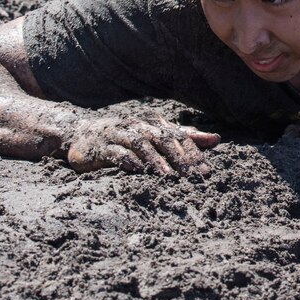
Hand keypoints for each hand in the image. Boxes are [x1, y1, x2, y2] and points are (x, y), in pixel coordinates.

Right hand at [66, 115, 220, 174]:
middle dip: (179, 158)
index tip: (206, 171)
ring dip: (156, 160)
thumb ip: (184, 137)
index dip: (193, 153)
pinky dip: (128, 160)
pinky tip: (138, 170)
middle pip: (163, 139)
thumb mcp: (156, 134)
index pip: (178, 136)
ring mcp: (118, 135)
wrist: (83, 135)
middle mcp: (138, 125)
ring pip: (141, 144)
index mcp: (153, 122)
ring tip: (169, 176)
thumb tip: (216, 139)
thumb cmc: (125, 136)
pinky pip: (116, 152)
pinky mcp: (101, 147)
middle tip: (192, 176)